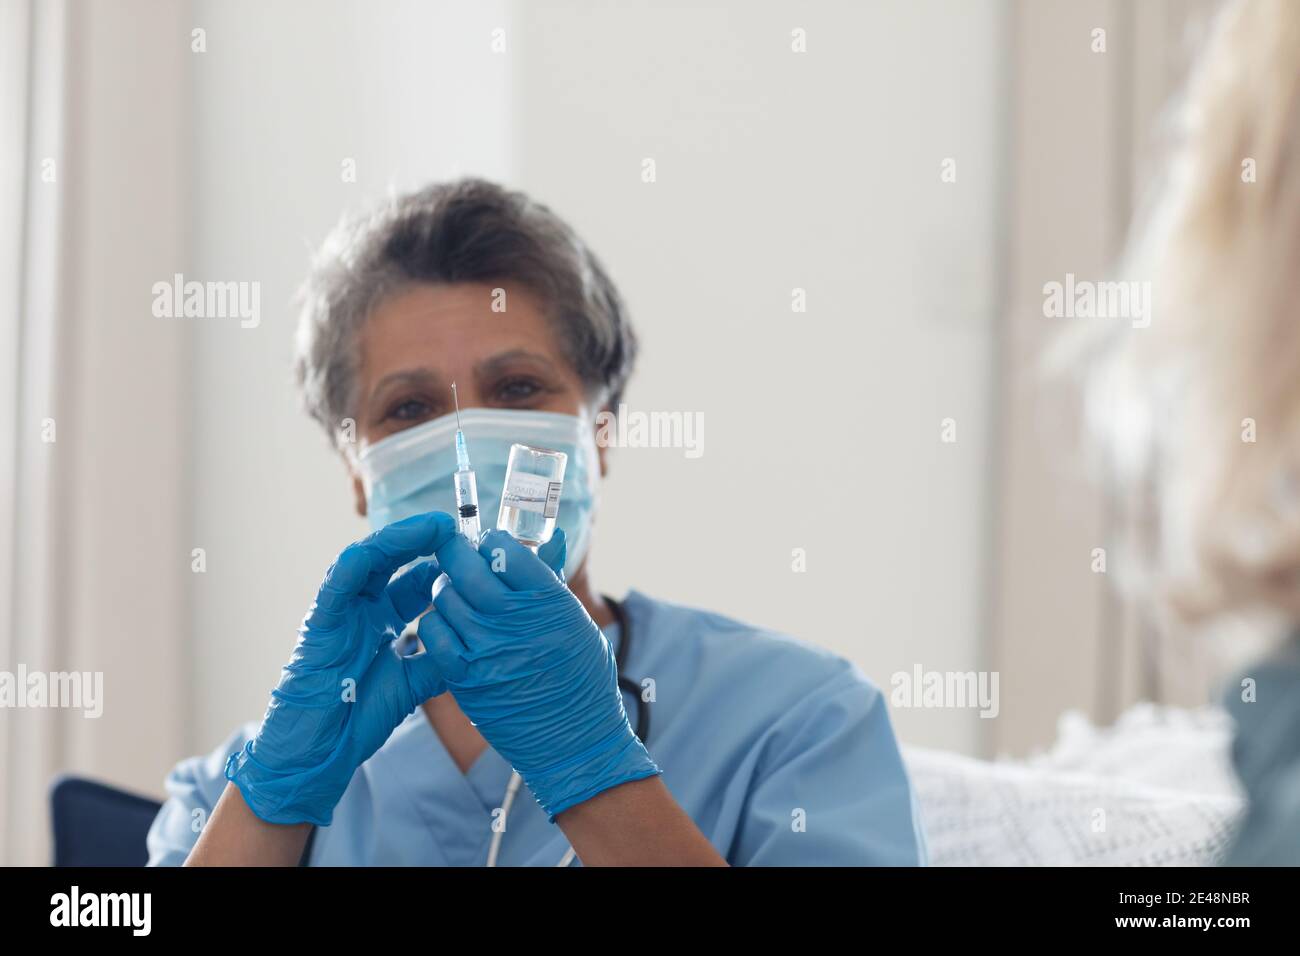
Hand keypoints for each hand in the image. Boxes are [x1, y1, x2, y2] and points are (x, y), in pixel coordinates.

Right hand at [225, 511, 455, 824]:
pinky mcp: (320, 622)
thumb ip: (438, 661)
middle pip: (395, 561)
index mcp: (383, 621)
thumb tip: (476, 648)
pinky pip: (338, 583)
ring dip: (400, 539)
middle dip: (425, 540)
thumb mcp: (412, 683)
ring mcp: (341, 612)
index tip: (475, 554)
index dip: (444, 565)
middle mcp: (362, 609)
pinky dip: (359, 561)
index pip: (417, 582)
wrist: (318, 750)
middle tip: (456, 526)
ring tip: (433, 526)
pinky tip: (382, 546)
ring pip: (369, 560)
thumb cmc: (357, 718)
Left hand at [418, 528, 660, 821]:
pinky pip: (432, 633)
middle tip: (456, 555)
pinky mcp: (465, 677)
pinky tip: (448, 625)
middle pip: (467, 567)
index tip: (488, 546)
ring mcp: (486, 649)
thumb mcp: (576, 620)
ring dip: (446, 588)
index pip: (506, 549)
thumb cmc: (581, 678)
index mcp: (548, 600)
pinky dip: (435, 622)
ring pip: (444, 597)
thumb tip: (552, 535)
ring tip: (455, 594)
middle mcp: (515, 620)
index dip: (492, 542)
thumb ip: (553, 579)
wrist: (575, 742)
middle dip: (457, 554)